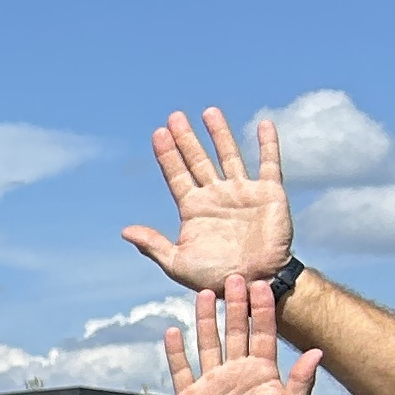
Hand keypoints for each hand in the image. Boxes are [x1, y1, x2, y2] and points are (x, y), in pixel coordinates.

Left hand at [124, 107, 293, 295]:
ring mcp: (242, 192)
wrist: (255, 283)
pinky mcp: (269, 193)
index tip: (158, 133)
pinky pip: (269, 163)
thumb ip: (153, 245)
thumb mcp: (178, 263)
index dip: (168, 155)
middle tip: (175, 117)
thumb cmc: (214, 279)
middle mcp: (216, 196)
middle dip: (186, 139)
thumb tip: (125, 231)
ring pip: (229, 155)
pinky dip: (268, 144)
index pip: (177, 175)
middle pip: (198, 159)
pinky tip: (264, 124)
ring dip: (219, 134)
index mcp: (194, 209)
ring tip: (208, 112)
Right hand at [163, 274, 319, 394]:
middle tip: (233, 277)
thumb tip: (317, 352)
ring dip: (205, 320)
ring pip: (208, 344)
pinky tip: (173, 333)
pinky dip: (176, 353)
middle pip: (235, 332)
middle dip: (234, 305)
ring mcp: (212, 383)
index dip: (262, 310)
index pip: (263, 334)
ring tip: (203, 295)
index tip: (262, 284)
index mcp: (263, 372)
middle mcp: (237, 372)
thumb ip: (301, 382)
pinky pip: (182, 371)